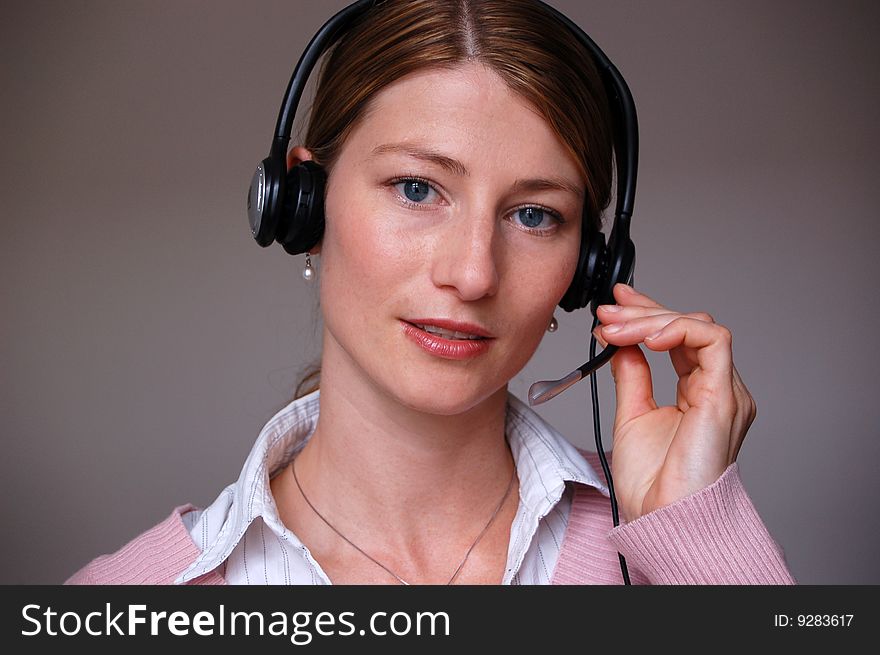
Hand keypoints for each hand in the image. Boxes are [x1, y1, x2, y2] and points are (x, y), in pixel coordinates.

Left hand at [594, 283, 755, 521]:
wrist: (664, 519)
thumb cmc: (653, 484)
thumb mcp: (632, 415)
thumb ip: (632, 376)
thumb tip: (622, 343)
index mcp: (697, 393)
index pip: (677, 337)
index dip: (648, 313)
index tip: (614, 302)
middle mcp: (716, 388)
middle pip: (686, 327)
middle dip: (642, 312)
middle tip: (606, 312)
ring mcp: (725, 391)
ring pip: (698, 327)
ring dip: (651, 320)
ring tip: (614, 328)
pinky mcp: (726, 395)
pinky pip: (713, 342)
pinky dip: (678, 330)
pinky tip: (645, 338)